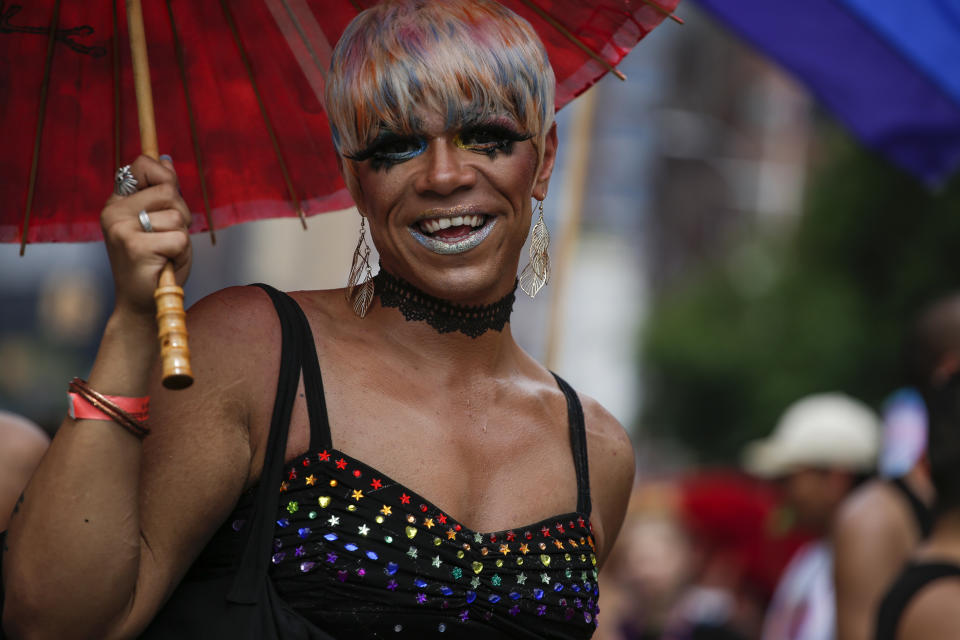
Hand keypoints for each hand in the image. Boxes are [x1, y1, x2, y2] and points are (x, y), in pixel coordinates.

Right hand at [101, 155, 192, 317]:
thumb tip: (165, 159)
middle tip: (169, 238)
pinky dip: (182, 253)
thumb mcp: (161, 222)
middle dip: (181, 214)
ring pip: (176, 215)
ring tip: (166, 253)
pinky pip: (179, 238)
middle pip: (168, 190)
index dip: (165, 178)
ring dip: (182, 236)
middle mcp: (114, 212)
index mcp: (117, 203)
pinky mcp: (135, 246)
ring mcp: (121, 229)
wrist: (142, 304)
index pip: (143, 165)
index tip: (168, 201)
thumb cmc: (156, 263)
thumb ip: (162, 193)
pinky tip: (167, 263)